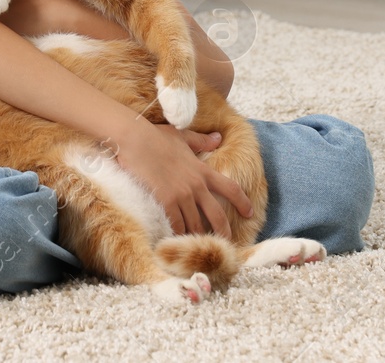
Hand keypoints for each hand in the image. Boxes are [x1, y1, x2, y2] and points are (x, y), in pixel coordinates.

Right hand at [111, 119, 252, 235]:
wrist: (135, 139)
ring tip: (195, 247)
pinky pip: (176, 226)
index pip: (231, 188)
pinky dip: (177, 236)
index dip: (243, 202)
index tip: (250, 213)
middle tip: (225, 244)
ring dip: (196, 237)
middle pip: (217, 216)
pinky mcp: (166, 202)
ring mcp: (182, 196)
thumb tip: (218, 137)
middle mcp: (196, 186)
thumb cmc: (155, 136)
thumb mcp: (183, 137)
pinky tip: (176, 242)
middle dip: (223, 232)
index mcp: (202, 170)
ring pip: (195, 225)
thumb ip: (201, 141)